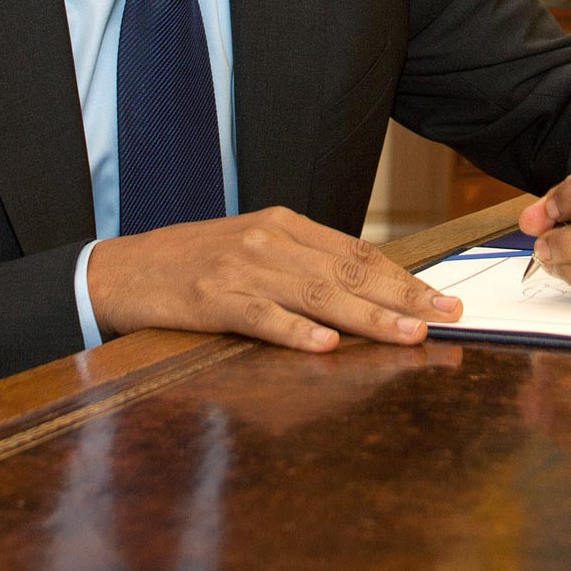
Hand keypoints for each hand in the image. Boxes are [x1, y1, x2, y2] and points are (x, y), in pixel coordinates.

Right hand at [87, 207, 463, 352]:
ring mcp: (241, 268)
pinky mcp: (213, 298)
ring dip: (368, 316)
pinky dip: (295, 331)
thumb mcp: (254, 250)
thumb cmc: (195, 265)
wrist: (123, 270)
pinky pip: (262, 317)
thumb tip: (366, 290)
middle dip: (404, 296)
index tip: (444, 299)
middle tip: (447, 317)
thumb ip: (304, 264)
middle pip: (349, 271)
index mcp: (285, 225)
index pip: (359, 252)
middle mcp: (269, 240)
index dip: (405, 277)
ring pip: (318, 293)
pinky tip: (325, 345)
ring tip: (408, 334)